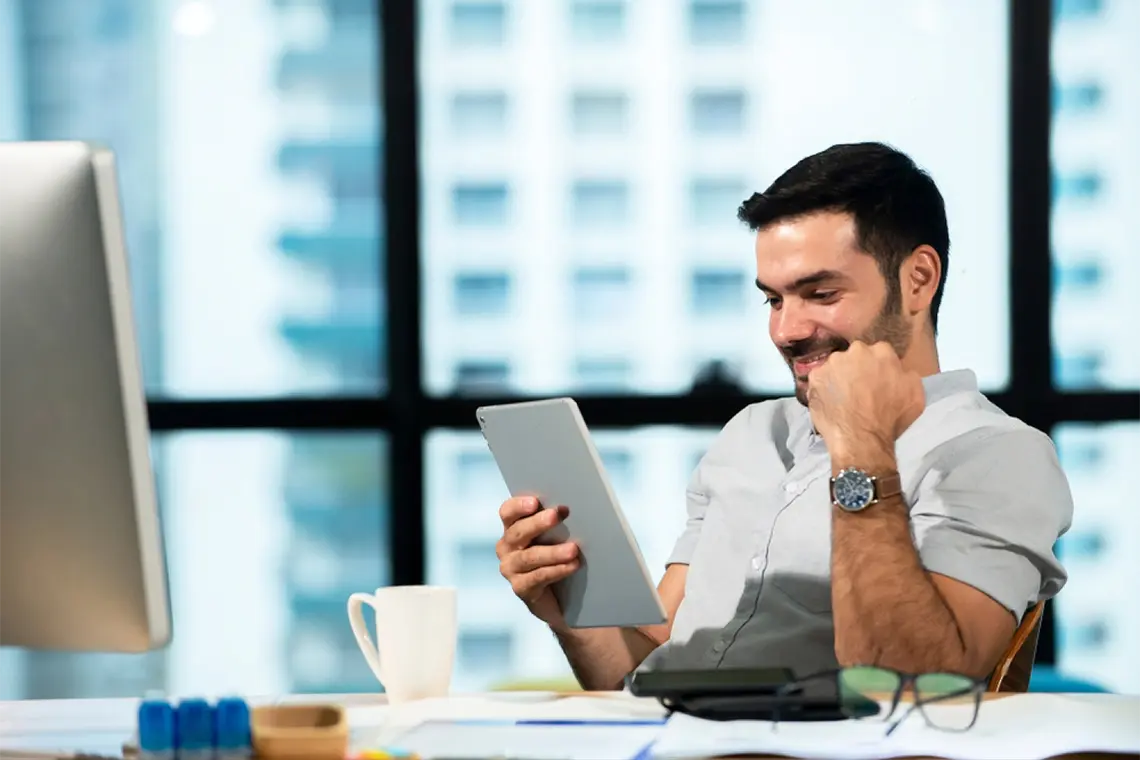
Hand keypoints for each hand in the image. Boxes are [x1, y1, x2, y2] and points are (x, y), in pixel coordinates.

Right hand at [496, 496, 579, 628]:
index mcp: (512, 528)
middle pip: (518, 532)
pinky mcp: (521, 588)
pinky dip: (557, 570)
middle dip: (537, 523)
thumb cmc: (557, 557)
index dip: (518, 506)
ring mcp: (511, 569)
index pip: (507, 512)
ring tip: (573, 549)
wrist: (558, 596)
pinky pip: (539, 576)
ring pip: (530, 556)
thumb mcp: (555, 536)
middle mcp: (507, 547)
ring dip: (553, 552)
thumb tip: (570, 508)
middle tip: (556, 515)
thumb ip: (555, 522)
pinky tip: (572, 565)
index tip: (535, 502)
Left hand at [806, 341, 924, 463]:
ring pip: (835, 366)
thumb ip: (905, 373)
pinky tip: (830, 402)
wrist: (862, 438)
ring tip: (842, 398)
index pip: (878, 353)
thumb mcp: (915, 393)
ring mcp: (832, 362)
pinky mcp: (815, 376)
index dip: (877, 368)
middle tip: (858, 390)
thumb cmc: (891, 418)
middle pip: (855, 356)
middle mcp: (856, 351)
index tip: (876, 381)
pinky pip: (819, 380)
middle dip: (857, 369)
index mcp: (882, 351)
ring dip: (838, 378)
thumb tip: (898, 369)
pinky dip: (823, 388)